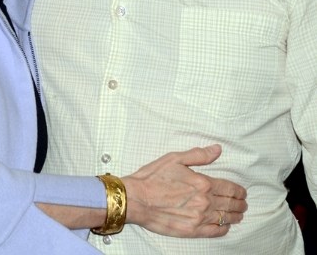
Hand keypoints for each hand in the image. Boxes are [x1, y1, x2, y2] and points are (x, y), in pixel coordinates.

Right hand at [123, 144, 246, 237]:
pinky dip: (224, 229)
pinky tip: (225, 226)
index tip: (242, 192)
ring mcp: (199, 218)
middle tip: (243, 204)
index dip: (239, 191)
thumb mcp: (175, 158)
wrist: (137, 198)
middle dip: (239, 204)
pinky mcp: (192, 230)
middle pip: (230, 204)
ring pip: (225, 218)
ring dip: (235, 216)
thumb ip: (199, 155)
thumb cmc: (153, 177)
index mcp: (202, 183)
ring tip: (239, 214)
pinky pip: (215, 232)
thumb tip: (217, 150)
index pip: (229, 188)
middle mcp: (204, 202)